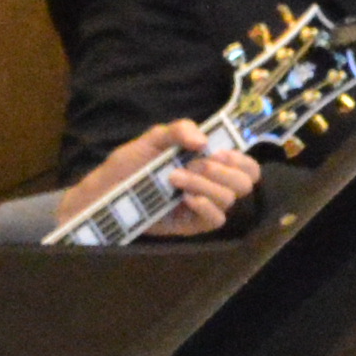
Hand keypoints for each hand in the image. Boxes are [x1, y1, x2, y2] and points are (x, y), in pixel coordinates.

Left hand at [95, 122, 255, 236]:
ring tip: (174, 178)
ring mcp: (203, 206)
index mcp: (210, 162)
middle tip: (196, 164)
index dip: (241, 160)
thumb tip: (203, 140)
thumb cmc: (132, 163)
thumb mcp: (154, 138)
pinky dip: (205, 206)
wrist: (108, 189)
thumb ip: (179, 130)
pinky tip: (186, 198)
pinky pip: (216, 220)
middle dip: (222, 171)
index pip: (246, 165)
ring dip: (204, 184)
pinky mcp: (192, 224)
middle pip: (245, 183)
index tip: (218, 153)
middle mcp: (212, 184)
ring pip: (228, 199)